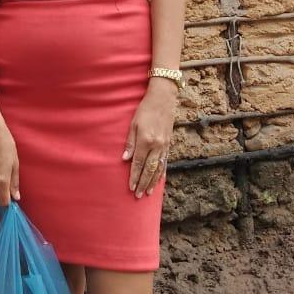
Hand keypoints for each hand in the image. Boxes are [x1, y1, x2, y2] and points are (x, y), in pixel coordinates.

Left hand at [123, 81, 176, 198]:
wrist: (163, 99)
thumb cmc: (145, 109)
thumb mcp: (133, 124)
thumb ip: (130, 142)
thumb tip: (125, 159)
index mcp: (146, 140)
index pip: (138, 163)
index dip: (134, 176)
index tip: (130, 187)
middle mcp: (157, 145)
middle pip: (149, 169)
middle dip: (142, 183)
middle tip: (137, 195)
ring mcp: (165, 146)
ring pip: (158, 168)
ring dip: (152, 181)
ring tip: (147, 192)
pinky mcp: (169, 144)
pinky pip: (165, 162)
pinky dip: (162, 173)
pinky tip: (159, 180)